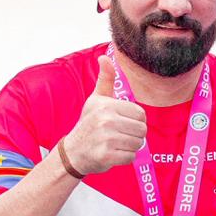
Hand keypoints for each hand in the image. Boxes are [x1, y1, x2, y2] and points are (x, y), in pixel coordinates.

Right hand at [62, 55, 146, 174]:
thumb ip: (105, 79)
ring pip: (138, 144)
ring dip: (130, 146)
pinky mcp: (107, 156)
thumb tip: (104, 57)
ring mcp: (106, 139)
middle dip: (135, 134)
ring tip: (117, 144)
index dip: (136, 120)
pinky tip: (113, 153)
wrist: (73, 152)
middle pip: (141, 129)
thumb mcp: (96, 99)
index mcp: (107, 105)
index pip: (140, 114)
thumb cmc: (88, 124)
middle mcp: (106, 120)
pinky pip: (130, 157)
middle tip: (121, 135)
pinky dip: (125, 157)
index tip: (124, 123)